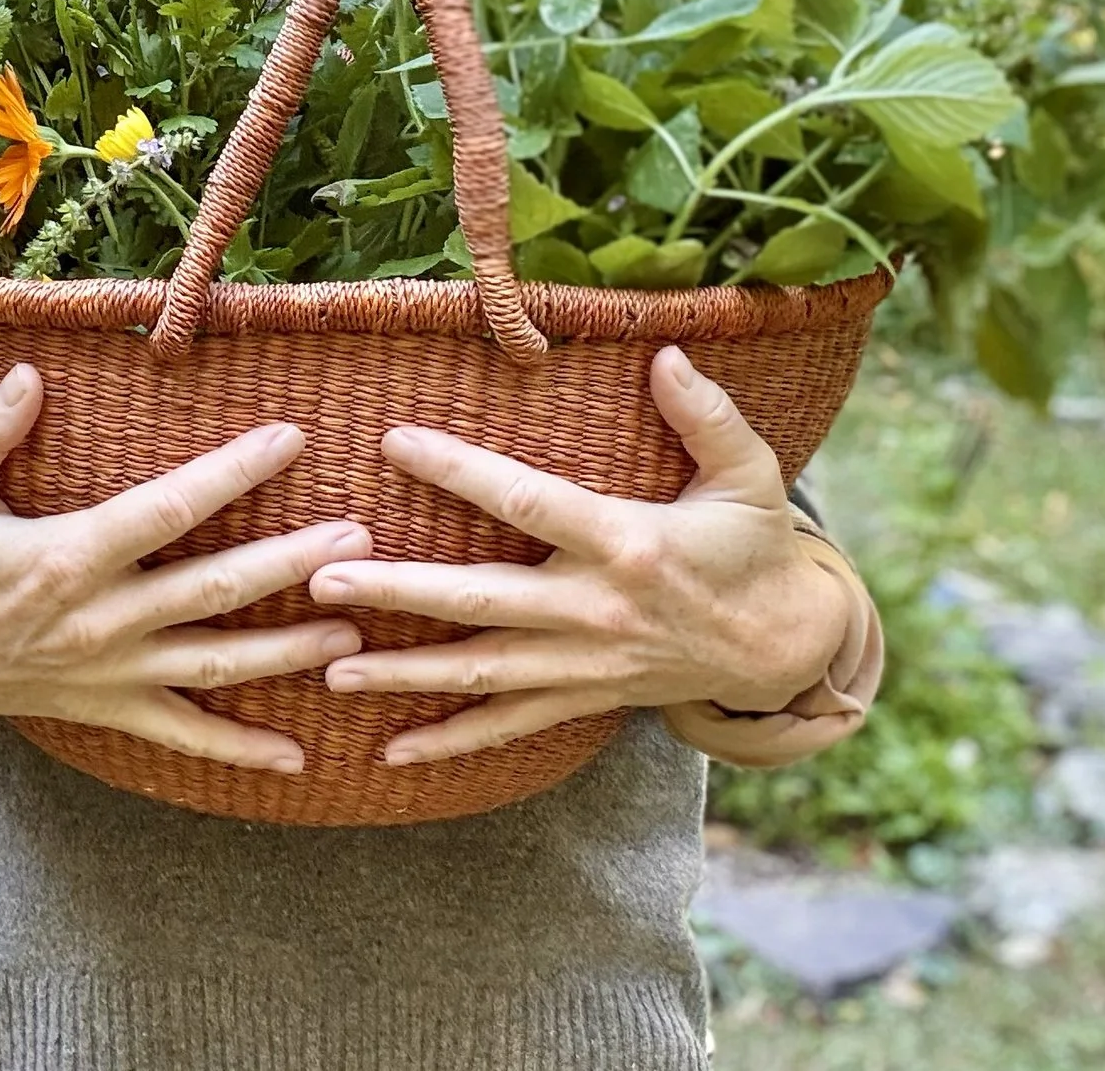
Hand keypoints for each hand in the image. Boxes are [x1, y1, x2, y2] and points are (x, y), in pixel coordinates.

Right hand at [0, 363, 370, 772]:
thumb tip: (28, 373)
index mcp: (64, 558)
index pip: (165, 510)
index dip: (231, 474)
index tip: (291, 438)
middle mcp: (98, 620)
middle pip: (211, 591)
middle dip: (289, 564)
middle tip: (358, 538)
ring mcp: (109, 672)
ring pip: (214, 664)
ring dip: (287, 650)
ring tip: (356, 628)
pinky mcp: (108, 709)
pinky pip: (183, 734)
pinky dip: (240, 749)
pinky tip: (299, 755)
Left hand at [305, 346, 849, 764]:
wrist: (783, 646)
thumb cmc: (756, 547)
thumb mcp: (750, 475)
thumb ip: (709, 416)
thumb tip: (670, 354)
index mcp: (628, 544)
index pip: (527, 502)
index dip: (458, 470)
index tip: (393, 441)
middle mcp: (596, 610)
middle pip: (481, 601)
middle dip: (397, 591)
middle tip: (321, 578)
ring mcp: (586, 664)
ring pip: (481, 673)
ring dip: (403, 673)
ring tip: (329, 669)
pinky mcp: (585, 698)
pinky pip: (509, 725)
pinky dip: (451, 741)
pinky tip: (390, 750)